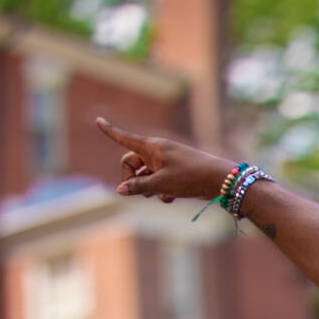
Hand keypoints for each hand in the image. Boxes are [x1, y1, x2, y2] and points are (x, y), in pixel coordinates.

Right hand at [97, 117, 233, 204]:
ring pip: (145, 175)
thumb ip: (139, 187)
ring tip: (162, 195)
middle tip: (139, 193)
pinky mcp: (175, 171)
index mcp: (152, 147)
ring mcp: (166, 161)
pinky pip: (159, 181)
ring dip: (148, 188)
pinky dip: (161, 190)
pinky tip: (171, 198)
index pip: (125, 138)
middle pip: (132, 163)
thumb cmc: (191, 177)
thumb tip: (119, 191)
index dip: (110, 131)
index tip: (98, 120)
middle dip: (132, 179)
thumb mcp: (162, 184)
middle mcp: (157, 151)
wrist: (220, 179)